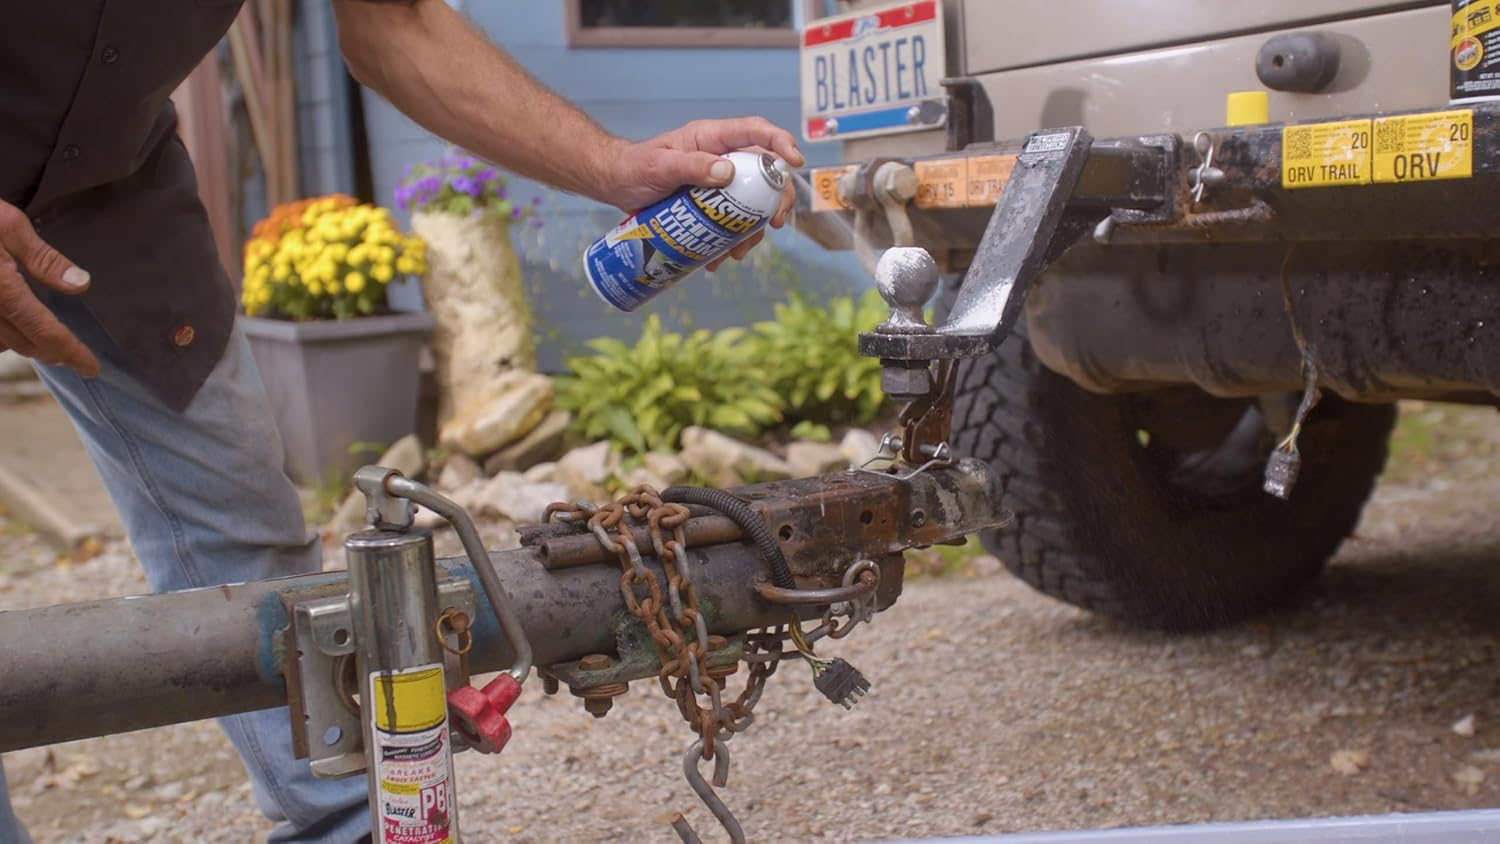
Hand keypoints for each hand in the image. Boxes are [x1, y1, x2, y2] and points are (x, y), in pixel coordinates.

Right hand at [0, 202, 99, 376]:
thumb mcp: (8, 224)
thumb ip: (43, 259)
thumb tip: (81, 285)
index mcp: (2, 289)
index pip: (45, 332)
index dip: (72, 353)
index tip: (91, 368)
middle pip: (24, 344)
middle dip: (51, 352)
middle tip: (72, 354)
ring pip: (0, 344)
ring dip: (23, 345)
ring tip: (46, 343)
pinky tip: (9, 328)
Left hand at [598, 117, 804, 270]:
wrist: (617, 184)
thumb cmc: (634, 167)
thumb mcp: (659, 166)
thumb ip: (691, 165)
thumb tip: (727, 173)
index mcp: (712, 138)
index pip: (755, 131)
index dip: (779, 142)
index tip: (794, 161)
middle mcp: (722, 157)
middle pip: (765, 172)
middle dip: (776, 198)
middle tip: (775, 223)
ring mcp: (719, 182)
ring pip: (753, 202)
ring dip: (754, 229)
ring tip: (738, 252)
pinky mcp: (712, 204)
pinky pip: (734, 221)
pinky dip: (733, 241)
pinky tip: (720, 258)